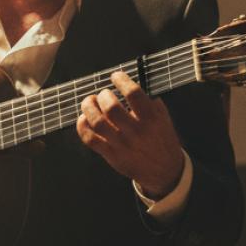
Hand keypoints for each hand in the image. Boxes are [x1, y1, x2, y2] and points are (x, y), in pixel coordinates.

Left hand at [77, 71, 183, 197]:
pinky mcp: (111, 155)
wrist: (163, 169)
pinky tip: (85, 118)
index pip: (133, 93)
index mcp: (151, 118)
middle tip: (103, 94)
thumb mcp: (162, 116)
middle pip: (111, 108)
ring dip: (89, 107)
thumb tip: (127, 80)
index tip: (116, 76)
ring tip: (90, 101)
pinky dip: (82, 126)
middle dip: (103, 95)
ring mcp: (122, 145)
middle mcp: (136, 132)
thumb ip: (147, 98)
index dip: (121, 80)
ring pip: (97, 122)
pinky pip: (90, 139)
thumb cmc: (160, 137)